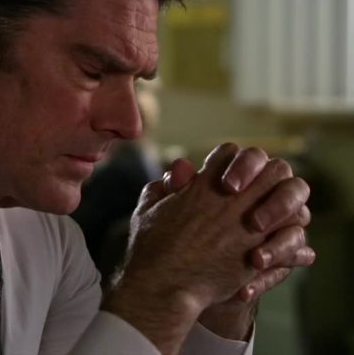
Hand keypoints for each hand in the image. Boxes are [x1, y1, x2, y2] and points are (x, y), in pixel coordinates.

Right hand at [103, 143, 306, 352]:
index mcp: (203, 185)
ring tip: (268, 216)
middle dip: (267, 176)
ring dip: (282, 204)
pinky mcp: (258, 251)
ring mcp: (247, 225)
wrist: (164, 285)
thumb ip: (163, 186)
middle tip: (257, 191)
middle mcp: (230, 200)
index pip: (231, 153)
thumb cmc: (151, 247)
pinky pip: (289, 233)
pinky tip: (271, 241)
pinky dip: (286, 235)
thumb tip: (179, 172)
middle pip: (270, 168)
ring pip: (286, 198)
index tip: (227, 178)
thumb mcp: (147, 208)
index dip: (232, 162)